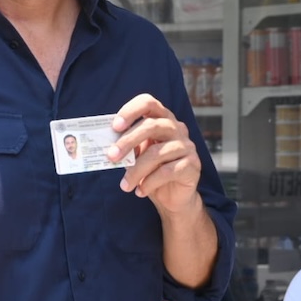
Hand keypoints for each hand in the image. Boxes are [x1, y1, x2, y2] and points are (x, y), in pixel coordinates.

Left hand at [107, 94, 202, 214]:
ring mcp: (187, 146)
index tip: (114, 126)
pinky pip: (168, 171)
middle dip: (127, 141)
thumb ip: (126, 147)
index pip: (148, 103)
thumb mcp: (136, 156)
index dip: (131, 111)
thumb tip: (108, 147)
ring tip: (125, 185)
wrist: (172, 197)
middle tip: (111, 156)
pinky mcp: (193, 165)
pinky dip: (150, 183)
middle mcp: (177, 128)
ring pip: (157, 153)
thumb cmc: (150, 170)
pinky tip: (140, 191)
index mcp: (161, 119)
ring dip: (136, 170)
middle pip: (151, 126)